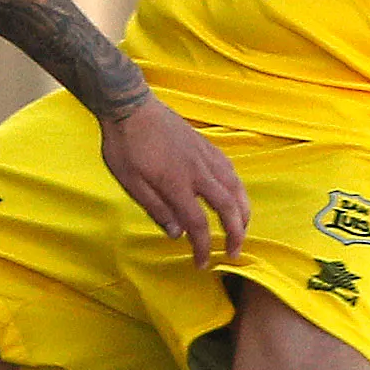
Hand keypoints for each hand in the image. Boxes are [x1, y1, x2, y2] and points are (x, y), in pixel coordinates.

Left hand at [99, 96, 249, 268]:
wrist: (131, 106)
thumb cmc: (125, 146)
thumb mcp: (130, 183)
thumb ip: (156, 209)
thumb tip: (177, 234)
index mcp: (176, 184)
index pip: (198, 224)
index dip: (204, 247)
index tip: (203, 263)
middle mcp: (198, 171)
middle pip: (228, 207)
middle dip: (236, 234)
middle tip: (234, 253)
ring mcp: (206, 156)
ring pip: (236, 187)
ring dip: (244, 212)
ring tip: (242, 229)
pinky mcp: (207, 145)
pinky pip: (231, 171)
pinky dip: (238, 189)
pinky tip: (235, 196)